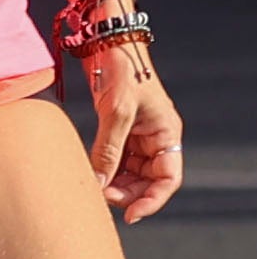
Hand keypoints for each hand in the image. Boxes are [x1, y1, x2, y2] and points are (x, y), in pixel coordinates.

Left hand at [80, 37, 182, 222]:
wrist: (107, 43)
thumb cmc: (122, 72)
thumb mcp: (116, 112)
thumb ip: (108, 149)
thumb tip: (99, 183)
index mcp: (167, 135)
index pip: (168, 179)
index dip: (152, 200)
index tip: (131, 215)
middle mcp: (156, 138)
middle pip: (147, 179)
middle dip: (127, 192)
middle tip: (101, 198)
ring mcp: (137, 134)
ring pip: (129, 171)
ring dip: (113, 183)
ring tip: (93, 189)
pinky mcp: (118, 128)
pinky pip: (114, 158)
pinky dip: (103, 169)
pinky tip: (89, 175)